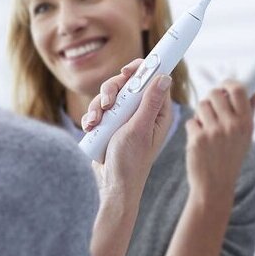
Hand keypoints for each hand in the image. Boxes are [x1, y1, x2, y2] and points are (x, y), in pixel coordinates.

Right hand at [82, 59, 172, 204]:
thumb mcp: (140, 129)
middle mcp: (142, 111)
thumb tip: (164, 76)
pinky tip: (90, 128)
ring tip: (95, 122)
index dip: (141, 70)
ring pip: (109, 95)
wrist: (112, 184)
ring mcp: (125, 117)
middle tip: (108, 103)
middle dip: (112, 91)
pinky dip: (92, 116)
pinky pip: (99, 109)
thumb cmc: (132, 162)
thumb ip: (150, 102)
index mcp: (157, 112)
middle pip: (127, 83)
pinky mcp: (110, 123)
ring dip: (98, 106)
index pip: (153, 80)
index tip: (127, 71)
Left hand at [186, 81, 254, 206]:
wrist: (215, 185)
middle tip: (211, 109)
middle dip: (210, 98)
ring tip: (206, 129)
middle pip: (215, 93)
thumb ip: (249, 113)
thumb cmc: (230, 158)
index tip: (224, 85)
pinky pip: (190, 121)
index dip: (228, 83)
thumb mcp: (245, 137)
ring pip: (200, 106)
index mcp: (246, 123)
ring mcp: (214, 132)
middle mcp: (231, 125)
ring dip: (200, 114)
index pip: (238, 89)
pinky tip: (199, 141)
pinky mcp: (197, 139)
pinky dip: (193, 129)